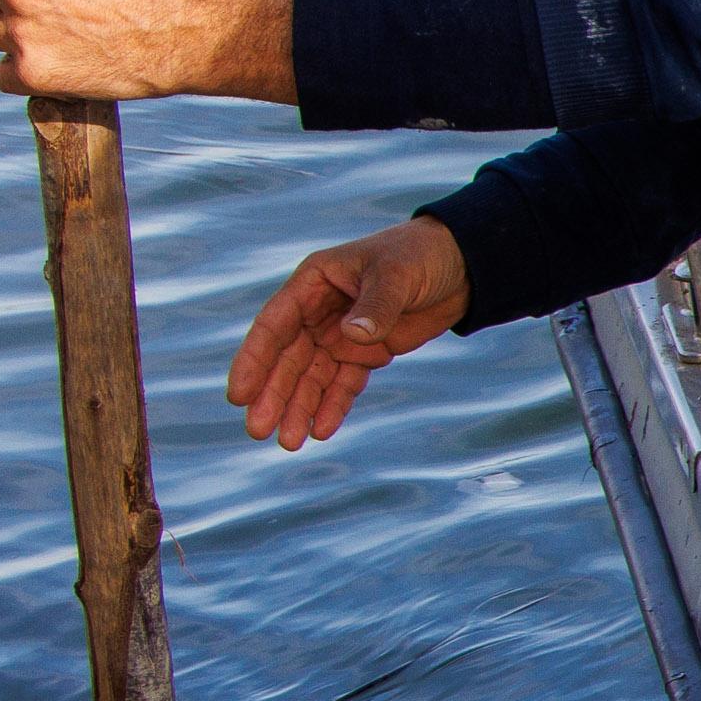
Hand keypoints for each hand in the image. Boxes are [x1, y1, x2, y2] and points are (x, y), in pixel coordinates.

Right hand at [226, 219, 470, 447]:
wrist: (461, 266)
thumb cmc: (419, 257)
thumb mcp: (397, 275)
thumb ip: (376, 305)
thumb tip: (352, 336)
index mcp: (314, 282)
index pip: (274, 325)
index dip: (255, 360)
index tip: (239, 394)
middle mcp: (319, 311)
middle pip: (288, 359)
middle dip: (274, 395)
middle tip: (259, 432)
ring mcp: (340, 334)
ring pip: (312, 377)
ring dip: (299, 408)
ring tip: (289, 443)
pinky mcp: (365, 353)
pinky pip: (343, 383)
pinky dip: (333, 406)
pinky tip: (322, 431)